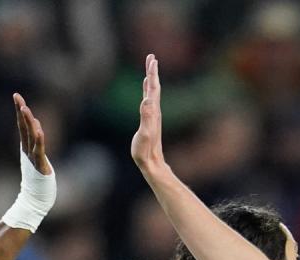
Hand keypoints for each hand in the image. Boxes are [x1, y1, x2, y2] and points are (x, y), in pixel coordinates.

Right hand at [13, 92, 49, 175]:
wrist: (34, 200)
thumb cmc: (37, 179)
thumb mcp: (36, 156)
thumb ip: (36, 140)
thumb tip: (37, 125)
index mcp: (27, 147)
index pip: (23, 125)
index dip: (20, 110)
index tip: (17, 96)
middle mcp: (28, 150)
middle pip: (24, 127)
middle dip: (21, 111)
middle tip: (17, 96)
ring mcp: (33, 157)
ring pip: (31, 136)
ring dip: (28, 122)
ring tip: (25, 109)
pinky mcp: (40, 166)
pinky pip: (39, 151)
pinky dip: (39, 140)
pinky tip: (39, 130)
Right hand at [131, 54, 164, 172]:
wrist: (152, 164)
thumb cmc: (146, 152)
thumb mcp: (144, 135)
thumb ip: (146, 118)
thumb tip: (147, 100)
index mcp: (153, 112)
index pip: (153, 89)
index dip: (152, 74)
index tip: (152, 59)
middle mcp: (154, 111)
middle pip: (154, 87)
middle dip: (152, 71)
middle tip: (151, 57)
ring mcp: (152, 115)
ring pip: (152, 92)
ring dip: (151, 79)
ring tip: (150, 67)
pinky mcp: (149, 120)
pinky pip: (149, 100)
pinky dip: (148, 90)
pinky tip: (146, 89)